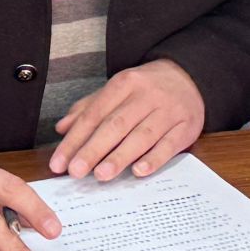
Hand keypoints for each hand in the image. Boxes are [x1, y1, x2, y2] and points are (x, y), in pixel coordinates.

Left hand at [50, 59, 204, 180]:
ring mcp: (168, 111)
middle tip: (75, 171)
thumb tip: (62, 128)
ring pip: (141, 136)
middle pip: (116, 124)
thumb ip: (89, 107)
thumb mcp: (118, 89)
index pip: (95, 113)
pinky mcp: (186, 127)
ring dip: (120, 156)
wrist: (190, 76)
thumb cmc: (147, 88)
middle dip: (93, 149)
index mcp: (125, 83)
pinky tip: (139, 172)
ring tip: (100, 175)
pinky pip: (169, 145)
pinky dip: (154, 159)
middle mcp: (147, 95)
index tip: (59, 162)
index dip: (75, 139)